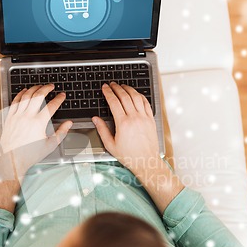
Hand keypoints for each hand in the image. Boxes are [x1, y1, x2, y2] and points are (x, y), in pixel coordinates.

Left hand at [0, 84, 72, 179]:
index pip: (52, 106)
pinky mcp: (10, 118)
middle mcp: (27, 117)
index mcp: (38, 123)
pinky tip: (25, 91)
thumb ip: (61, 132)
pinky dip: (21, 94)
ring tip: (40, 86)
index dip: (59, 99)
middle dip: (46, 88)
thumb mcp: (50, 145)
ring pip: (26, 96)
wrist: (13, 159)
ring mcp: (17, 116)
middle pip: (38, 96)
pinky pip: (15, 101)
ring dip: (34, 88)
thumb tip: (69, 124)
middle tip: (51, 86)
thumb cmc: (30, 154)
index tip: (62, 95)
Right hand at [92, 82, 183, 213]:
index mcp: (123, 124)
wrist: (146, 161)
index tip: (105, 88)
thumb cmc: (129, 155)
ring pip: (136, 97)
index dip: (108, 93)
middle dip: (117, 88)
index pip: (114, 102)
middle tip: (112, 84)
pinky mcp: (151, 120)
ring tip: (122, 86)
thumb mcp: (110, 145)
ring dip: (128, 89)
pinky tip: (136, 94)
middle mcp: (134, 118)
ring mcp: (144, 118)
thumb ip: (102, 130)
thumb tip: (95, 119)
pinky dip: (140, 96)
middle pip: (125, 96)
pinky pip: (146, 103)